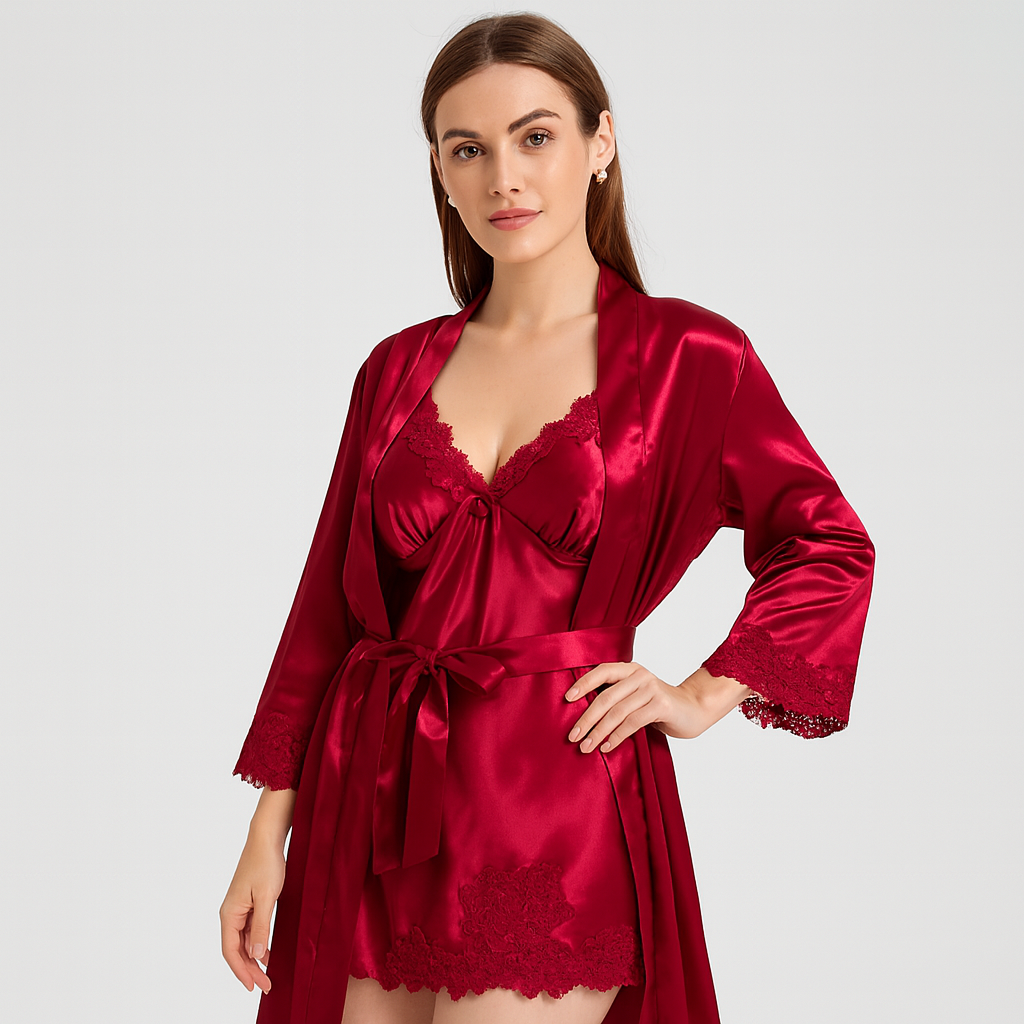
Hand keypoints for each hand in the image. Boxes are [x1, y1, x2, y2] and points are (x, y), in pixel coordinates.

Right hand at [220, 831, 285, 994]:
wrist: (267, 839)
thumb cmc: (265, 864)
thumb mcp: (267, 897)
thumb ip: (262, 927)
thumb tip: (256, 955)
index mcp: (229, 914)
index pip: (231, 951)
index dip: (242, 971)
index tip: (255, 987)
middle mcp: (230, 913)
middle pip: (236, 949)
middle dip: (249, 969)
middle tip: (266, 986)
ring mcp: (239, 908)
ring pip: (243, 941)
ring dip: (253, 958)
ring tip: (267, 974)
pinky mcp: (249, 903)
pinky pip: (250, 930)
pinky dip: (257, 943)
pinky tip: (267, 953)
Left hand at [564, 663, 753, 751]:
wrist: (695, 709)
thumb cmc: (659, 706)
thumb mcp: (636, 697)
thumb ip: (616, 698)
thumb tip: (583, 715)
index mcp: (630, 670)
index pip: (601, 671)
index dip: (583, 684)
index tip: (566, 699)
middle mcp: (639, 675)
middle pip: (605, 697)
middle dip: (586, 719)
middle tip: (572, 736)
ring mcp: (651, 688)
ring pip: (617, 712)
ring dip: (598, 732)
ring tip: (586, 747)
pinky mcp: (661, 704)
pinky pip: (632, 722)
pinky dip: (617, 736)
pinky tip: (607, 747)